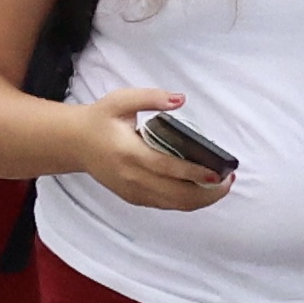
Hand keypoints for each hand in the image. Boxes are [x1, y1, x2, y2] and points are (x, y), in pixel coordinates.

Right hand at [74, 88, 229, 211]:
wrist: (74, 143)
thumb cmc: (100, 120)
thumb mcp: (121, 100)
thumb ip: (150, 98)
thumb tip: (179, 99)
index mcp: (129, 153)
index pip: (166, 168)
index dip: (193, 173)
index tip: (217, 173)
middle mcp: (131, 177)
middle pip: (174, 194)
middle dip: (206, 192)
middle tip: (228, 180)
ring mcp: (132, 190)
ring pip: (172, 204)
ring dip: (200, 200)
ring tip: (221, 186)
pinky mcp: (133, 197)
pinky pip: (164, 205)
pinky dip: (186, 202)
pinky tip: (202, 191)